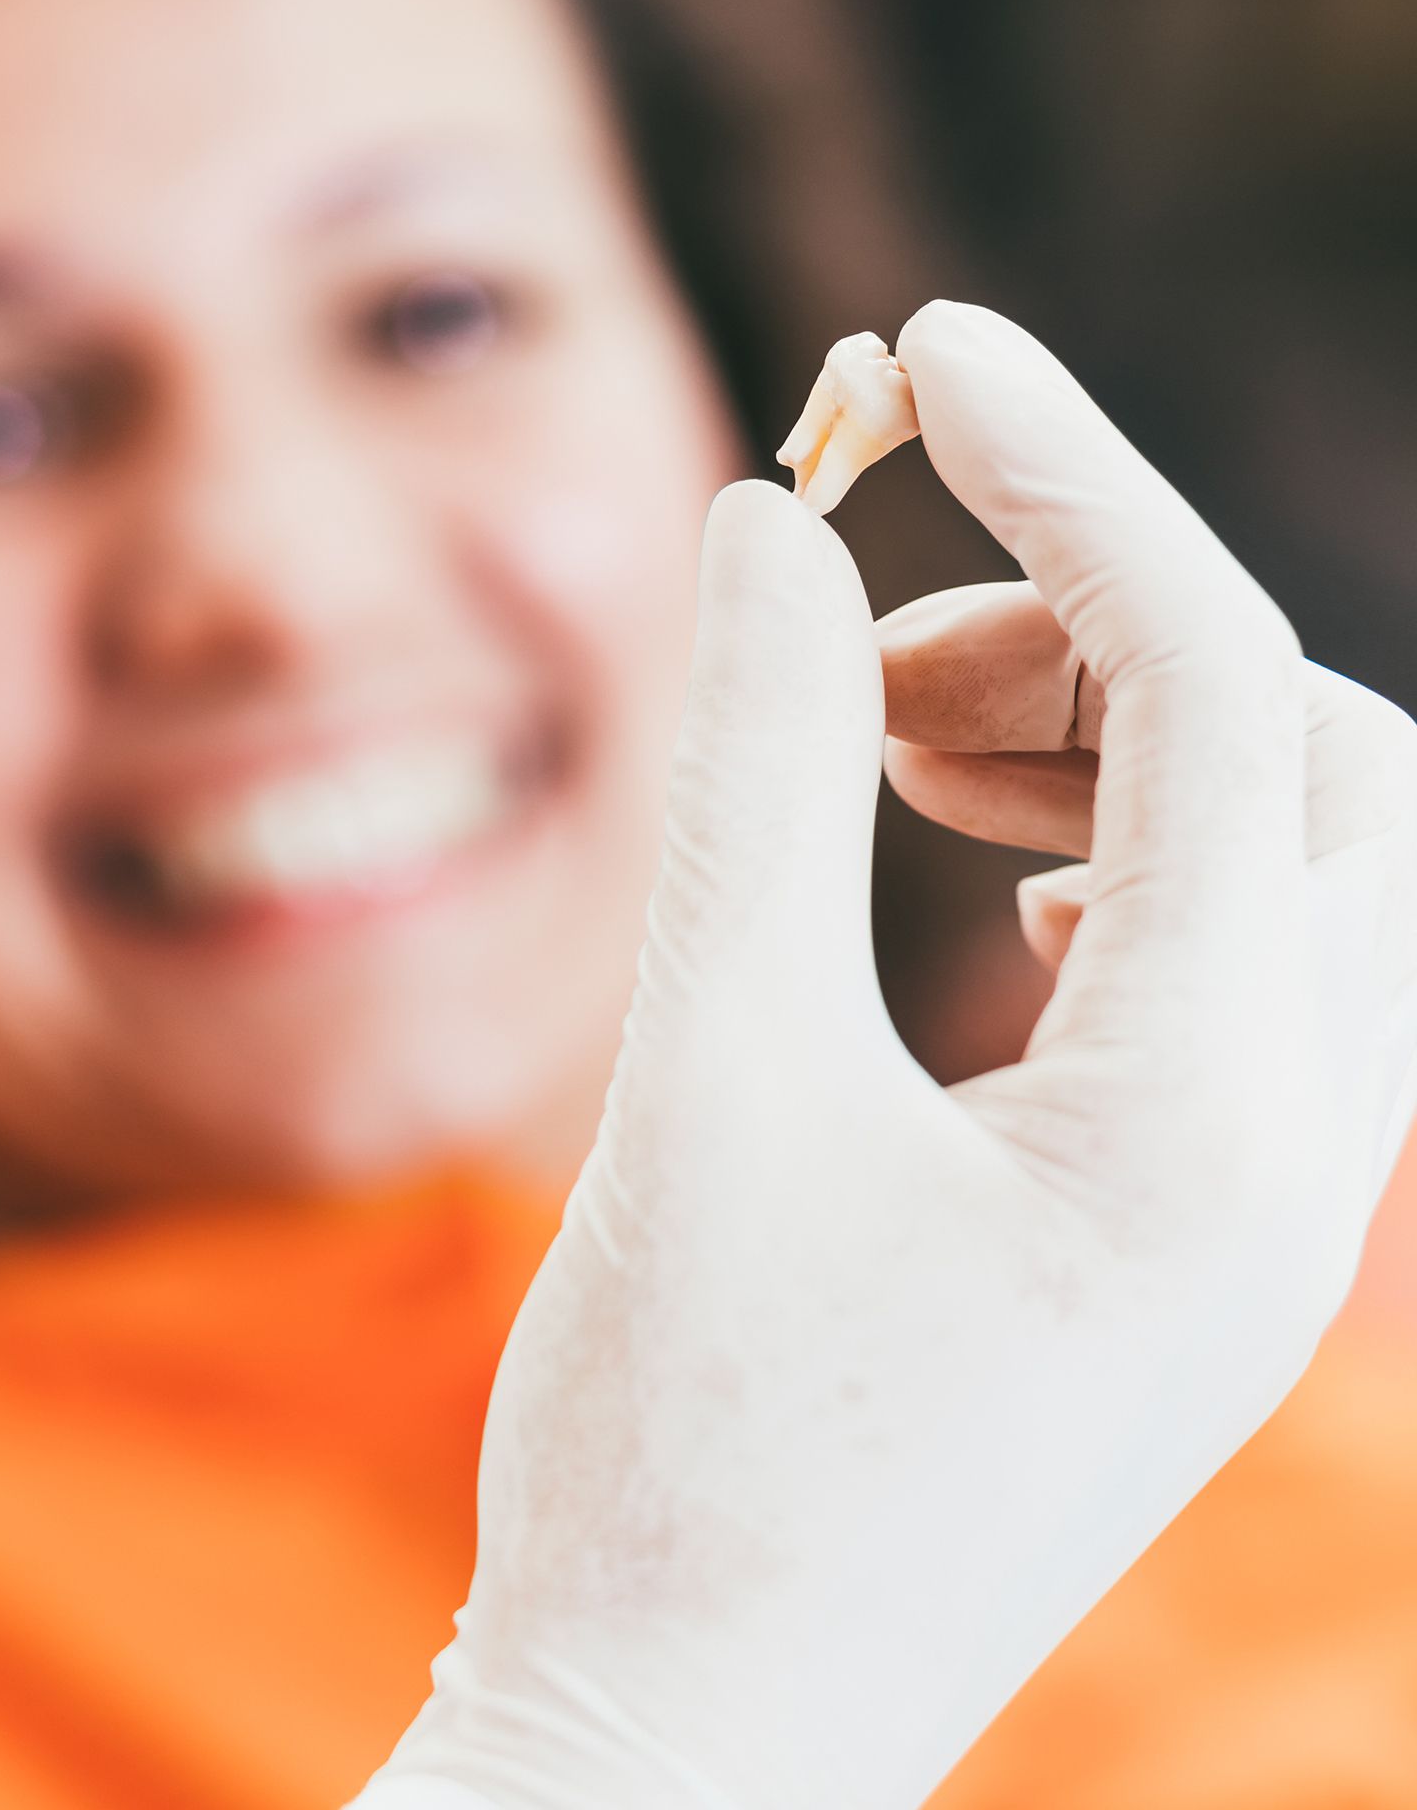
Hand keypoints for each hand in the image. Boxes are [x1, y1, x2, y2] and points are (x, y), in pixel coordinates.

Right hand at [361, 303, 1416, 1809]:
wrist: (688, 1753)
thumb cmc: (681, 1457)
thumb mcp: (705, 1078)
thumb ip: (757, 779)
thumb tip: (772, 524)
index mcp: (1207, 1122)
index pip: (1215, 687)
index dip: (1072, 475)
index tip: (931, 344)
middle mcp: (1288, 1166)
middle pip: (1332, 768)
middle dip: (1116, 629)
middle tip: (884, 642)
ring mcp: (1251, 1218)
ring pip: (1298, 869)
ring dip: (1111, 746)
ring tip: (890, 742)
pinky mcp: (1177, 1245)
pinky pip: (1240, 977)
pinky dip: (1121, 862)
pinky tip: (980, 896)